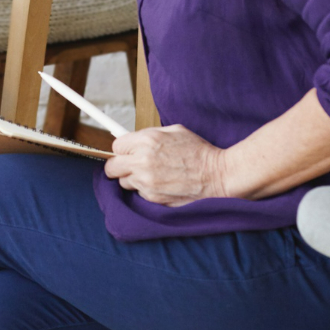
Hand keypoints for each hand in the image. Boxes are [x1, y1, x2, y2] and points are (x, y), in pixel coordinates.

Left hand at [102, 125, 228, 206]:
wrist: (218, 176)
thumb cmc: (199, 152)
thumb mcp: (174, 131)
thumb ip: (149, 134)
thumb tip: (133, 139)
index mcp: (147, 141)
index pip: (116, 146)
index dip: (123, 149)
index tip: (128, 151)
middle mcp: (142, 161)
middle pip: (112, 167)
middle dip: (119, 166)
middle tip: (130, 165)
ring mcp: (146, 182)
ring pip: (124, 182)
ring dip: (133, 179)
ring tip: (151, 175)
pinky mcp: (152, 198)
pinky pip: (138, 194)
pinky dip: (145, 190)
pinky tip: (161, 184)